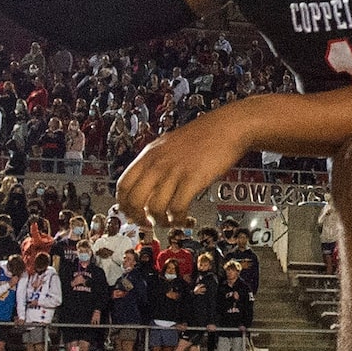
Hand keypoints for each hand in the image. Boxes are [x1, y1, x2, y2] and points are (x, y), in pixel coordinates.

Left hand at [117, 109, 251, 229]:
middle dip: (139, 219)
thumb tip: (146, 185)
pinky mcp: (193, 179)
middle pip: (134, 201)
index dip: (123, 205)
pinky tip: (184, 218)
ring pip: (155, 208)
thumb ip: (156, 162)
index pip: (123, 185)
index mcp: (149, 154)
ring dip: (161, 222)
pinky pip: (177, 208)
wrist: (228, 126)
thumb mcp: (169, 144)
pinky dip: (179, 219)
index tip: (131, 214)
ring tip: (171, 223)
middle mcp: (158, 163)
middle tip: (149, 224)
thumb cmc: (204, 134)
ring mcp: (174, 171)